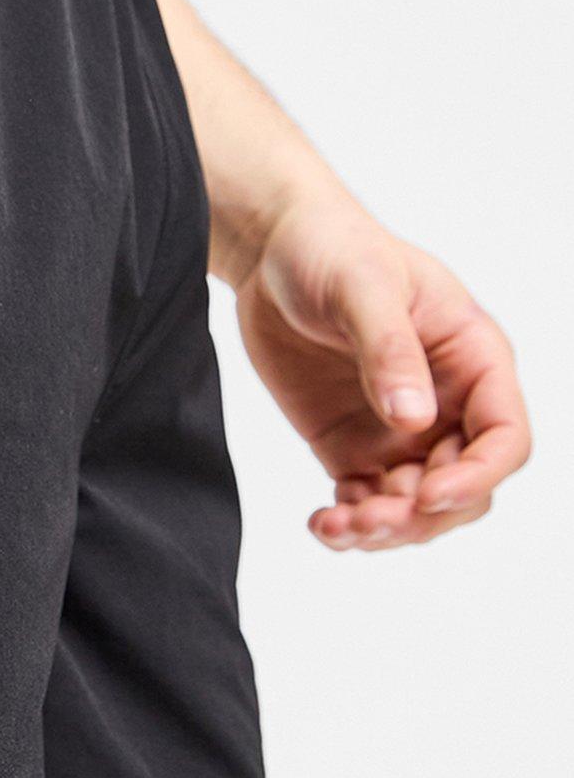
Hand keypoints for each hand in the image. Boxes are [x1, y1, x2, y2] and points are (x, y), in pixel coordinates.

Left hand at [233, 194, 530, 549]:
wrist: (272, 249)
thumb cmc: (333, 249)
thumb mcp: (365, 286)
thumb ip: (389, 350)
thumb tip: (414, 419)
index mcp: (473, 361)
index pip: (505, 437)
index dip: (478, 475)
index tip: (429, 493)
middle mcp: (447, 404)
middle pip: (465, 487)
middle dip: (424, 515)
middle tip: (370, 518)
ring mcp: (400, 430)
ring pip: (417, 508)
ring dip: (386, 529)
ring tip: (337, 527)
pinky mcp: (352, 446)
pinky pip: (366, 502)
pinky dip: (350, 525)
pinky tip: (322, 525)